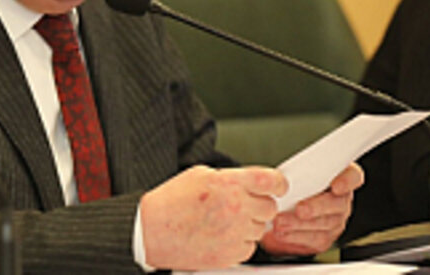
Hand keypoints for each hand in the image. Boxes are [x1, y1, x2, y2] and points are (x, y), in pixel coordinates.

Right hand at [139, 165, 287, 269]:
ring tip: (223, 222)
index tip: (277, 187)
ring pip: (260, 229)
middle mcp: (235, 207)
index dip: (278, 184)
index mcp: (228, 183)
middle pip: (270, 207)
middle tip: (241, 206)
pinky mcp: (230, 254)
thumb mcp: (199, 175)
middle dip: (259, 206)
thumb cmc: (169, 203)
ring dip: (248, 225)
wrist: (151, 231)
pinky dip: (239, 243)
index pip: (271, 181)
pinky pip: (249, 248)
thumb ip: (230, 178)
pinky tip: (220, 236)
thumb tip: (249, 182)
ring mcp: (234, 232)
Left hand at [260, 162, 363, 255]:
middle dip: (317, 207)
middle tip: (300, 209)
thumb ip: (296, 173)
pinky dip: (295, 235)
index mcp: (337, 176)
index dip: (347, 181)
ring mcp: (335, 220)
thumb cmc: (289, 186)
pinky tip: (282, 232)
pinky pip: (314, 238)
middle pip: (337, 203)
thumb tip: (282, 176)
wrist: (280, 210)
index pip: (352, 176)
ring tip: (281, 222)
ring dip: (300, 224)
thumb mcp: (292, 174)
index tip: (336, 186)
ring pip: (324, 223)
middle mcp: (340, 199)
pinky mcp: (324, 237)